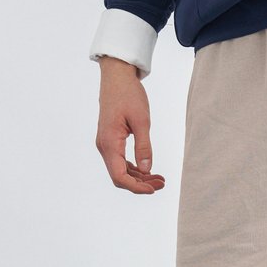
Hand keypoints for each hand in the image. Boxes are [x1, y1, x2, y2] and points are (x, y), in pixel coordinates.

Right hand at [95, 57, 164, 193]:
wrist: (117, 77)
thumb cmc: (129, 94)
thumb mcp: (141, 121)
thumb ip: (144, 147)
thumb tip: (147, 170)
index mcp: (109, 143)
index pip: (119, 176)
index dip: (136, 187)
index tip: (154, 189)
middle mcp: (104, 146)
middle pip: (120, 176)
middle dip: (140, 184)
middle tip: (162, 183)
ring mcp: (106, 144)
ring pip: (121, 170)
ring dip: (139, 177)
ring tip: (160, 179)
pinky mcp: (111, 140)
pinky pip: (121, 161)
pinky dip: (135, 168)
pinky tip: (149, 170)